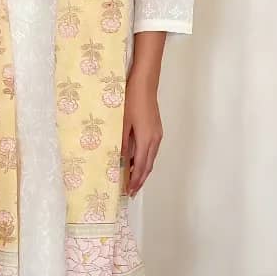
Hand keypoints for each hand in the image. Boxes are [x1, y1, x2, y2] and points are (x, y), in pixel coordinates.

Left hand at [121, 70, 162, 195]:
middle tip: (131, 191)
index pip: (140, 166)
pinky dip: (144, 160)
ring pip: (151, 158)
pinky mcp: (156, 129)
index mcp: (146, 139)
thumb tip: (120, 160)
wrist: (144, 84)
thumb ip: (122, 143)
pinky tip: (136, 161)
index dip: (135, 180)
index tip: (128, 191)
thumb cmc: (131, 100)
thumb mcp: (122, 123)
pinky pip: (151, 150)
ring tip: (133, 180)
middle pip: (148, 166)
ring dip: (143, 171)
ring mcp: (157, 134)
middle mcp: (154, 140)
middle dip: (140, 180)